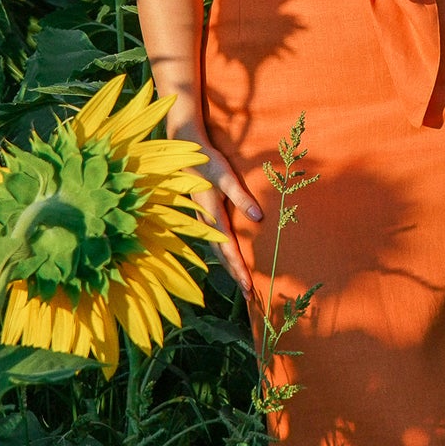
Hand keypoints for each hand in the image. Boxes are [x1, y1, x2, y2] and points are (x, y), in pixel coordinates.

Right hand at [184, 129, 261, 298]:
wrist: (185, 150)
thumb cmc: (207, 162)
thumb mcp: (226, 177)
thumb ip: (242, 197)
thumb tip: (259, 218)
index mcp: (211, 217)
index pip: (229, 250)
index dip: (239, 269)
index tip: (249, 288)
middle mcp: (205, 223)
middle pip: (223, 256)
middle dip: (236, 275)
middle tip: (250, 295)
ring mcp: (203, 220)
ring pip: (218, 250)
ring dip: (231, 266)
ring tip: (244, 283)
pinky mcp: (204, 215)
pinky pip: (216, 240)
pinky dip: (225, 253)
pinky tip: (231, 257)